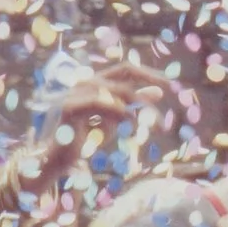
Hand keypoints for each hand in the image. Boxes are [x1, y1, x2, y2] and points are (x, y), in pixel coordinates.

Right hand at [33, 61, 168, 180]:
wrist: (57, 157)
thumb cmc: (85, 138)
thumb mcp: (116, 120)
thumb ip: (132, 105)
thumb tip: (158, 92)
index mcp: (94, 82)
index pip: (125, 69)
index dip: (148, 73)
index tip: (170, 85)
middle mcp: (84, 82)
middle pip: (124, 73)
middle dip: (149, 84)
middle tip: (168, 101)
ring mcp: (75, 92)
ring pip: (116, 90)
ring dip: (140, 106)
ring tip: (155, 124)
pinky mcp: (70, 107)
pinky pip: (100, 103)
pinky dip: (119, 111)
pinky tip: (132, 121)